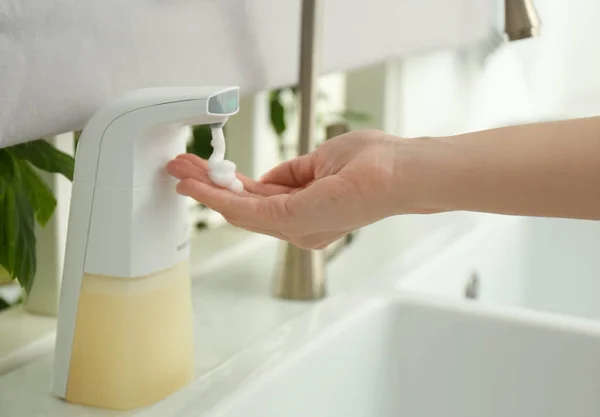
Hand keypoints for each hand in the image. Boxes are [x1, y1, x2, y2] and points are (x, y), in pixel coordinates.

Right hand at [166, 130, 408, 248]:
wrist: (401, 171)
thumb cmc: (375, 164)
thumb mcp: (321, 161)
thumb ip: (292, 175)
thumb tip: (270, 178)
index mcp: (307, 212)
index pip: (260, 201)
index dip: (230, 188)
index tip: (207, 174)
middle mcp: (299, 226)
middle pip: (243, 207)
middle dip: (209, 188)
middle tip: (180, 169)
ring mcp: (296, 227)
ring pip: (239, 209)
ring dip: (206, 190)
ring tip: (180, 171)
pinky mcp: (293, 221)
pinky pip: (245, 209)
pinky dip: (218, 197)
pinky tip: (198, 185)